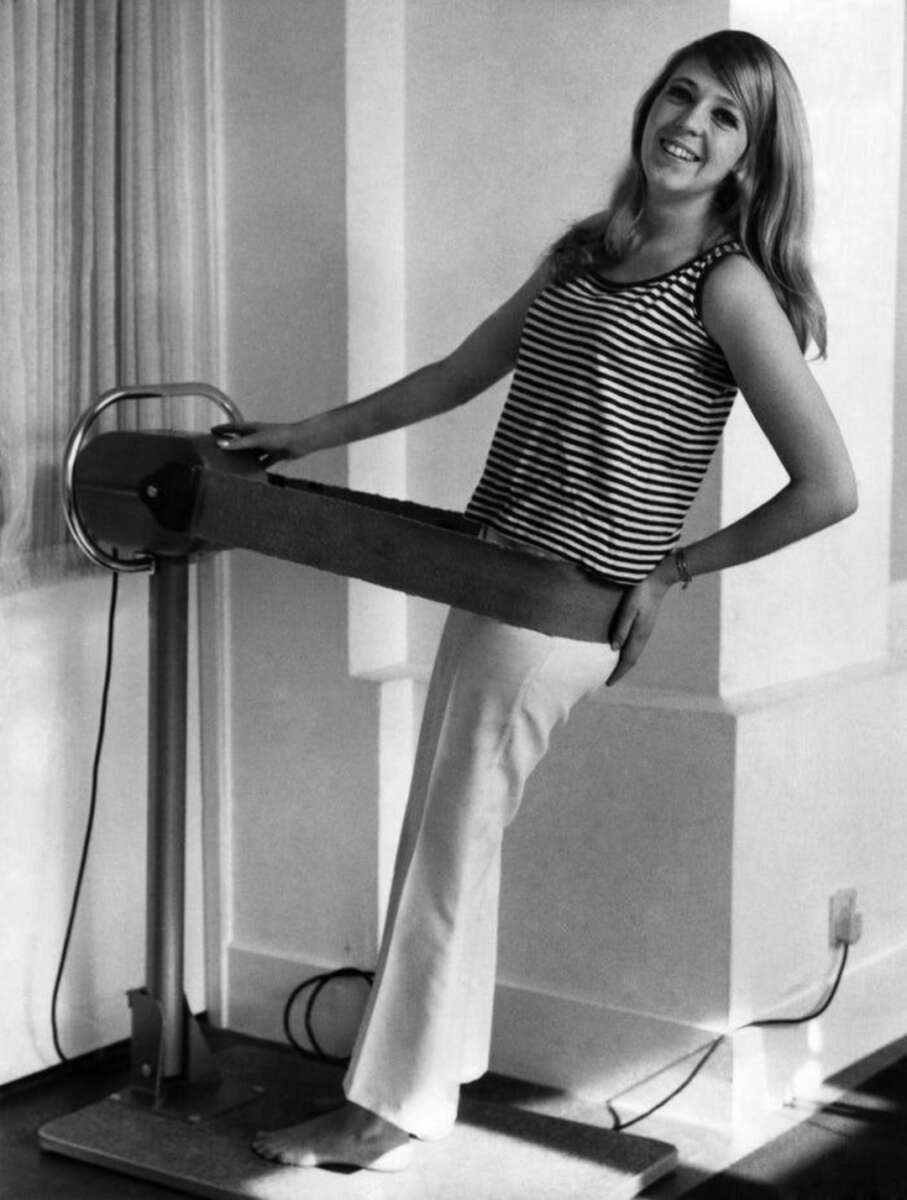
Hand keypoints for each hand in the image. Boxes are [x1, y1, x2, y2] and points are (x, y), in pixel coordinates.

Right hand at [210, 420, 309, 463]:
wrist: (300, 441)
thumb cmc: (278, 436)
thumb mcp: (256, 440)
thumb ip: (239, 443)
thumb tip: (220, 444)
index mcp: (252, 429)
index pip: (233, 427)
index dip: (222, 429)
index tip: (211, 431)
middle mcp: (258, 436)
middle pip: (241, 440)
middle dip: (231, 444)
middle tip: (219, 450)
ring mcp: (267, 445)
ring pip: (252, 452)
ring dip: (244, 458)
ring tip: (233, 465)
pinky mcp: (275, 454)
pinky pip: (264, 462)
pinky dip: (258, 467)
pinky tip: (253, 474)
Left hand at [605, 561, 674, 686]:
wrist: (658, 579)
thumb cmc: (640, 591)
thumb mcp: (629, 609)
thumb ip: (621, 628)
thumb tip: (613, 649)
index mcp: (639, 634)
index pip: (627, 660)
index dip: (618, 673)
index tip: (608, 683)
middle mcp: (643, 635)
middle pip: (631, 659)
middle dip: (621, 671)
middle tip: (608, 680)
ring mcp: (646, 630)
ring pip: (634, 653)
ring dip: (624, 663)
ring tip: (613, 669)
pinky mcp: (645, 624)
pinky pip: (635, 645)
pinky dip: (628, 653)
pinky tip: (621, 651)